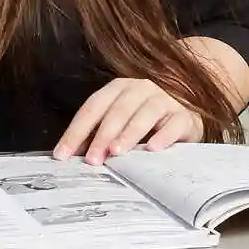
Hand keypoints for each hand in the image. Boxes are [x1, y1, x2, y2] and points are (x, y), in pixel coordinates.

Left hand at [52, 77, 204, 161]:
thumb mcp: (118, 124)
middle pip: (117, 110)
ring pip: (145, 113)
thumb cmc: (146, 122)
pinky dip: (163, 135)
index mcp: (118, 89)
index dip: (76, 131)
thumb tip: (70, 156)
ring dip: (129, 133)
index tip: (62, 155)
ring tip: (117, 153)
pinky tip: (153, 149)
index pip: (93, 108)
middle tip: (92, 159)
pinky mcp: (184, 115)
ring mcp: (164, 100)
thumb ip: (96, 136)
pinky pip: (174, 124)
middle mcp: (140, 89)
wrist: (186, 115)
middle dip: (102, 135)